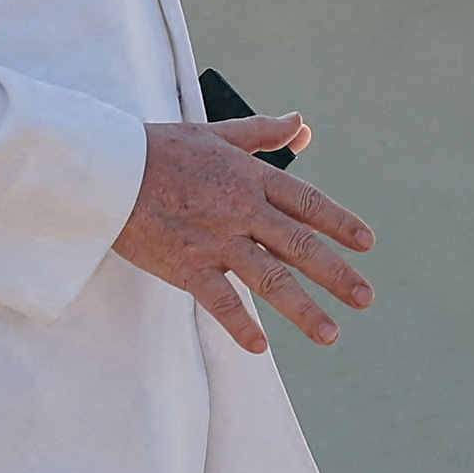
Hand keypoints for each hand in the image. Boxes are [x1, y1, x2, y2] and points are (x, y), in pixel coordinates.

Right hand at [114, 113, 375, 353]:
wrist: (106, 168)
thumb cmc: (160, 149)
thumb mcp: (216, 134)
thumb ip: (262, 133)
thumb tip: (302, 124)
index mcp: (250, 177)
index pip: (307, 202)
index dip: (340, 223)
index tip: (367, 244)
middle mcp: (241, 210)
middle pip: (299, 245)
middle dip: (337, 274)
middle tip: (366, 298)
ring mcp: (215, 240)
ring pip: (269, 277)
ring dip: (303, 309)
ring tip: (331, 334)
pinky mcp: (185, 265)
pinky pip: (219, 300)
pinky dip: (239, 323)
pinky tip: (259, 347)